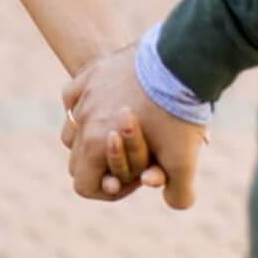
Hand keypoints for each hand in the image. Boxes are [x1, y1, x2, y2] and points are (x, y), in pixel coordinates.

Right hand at [61, 46, 205, 209]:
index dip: (109, 190)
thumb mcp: (184, 162)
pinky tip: (107, 105)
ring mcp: (86, 91)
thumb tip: (170, 199)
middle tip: (134, 158)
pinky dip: (84, 104)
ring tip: (120, 132)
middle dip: (101, 165)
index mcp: (95, 143)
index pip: (82, 185)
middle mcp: (83, 117)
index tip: (137, 179)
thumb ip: (178, 194)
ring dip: (90, 136)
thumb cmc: (178, 112)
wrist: (180, 58)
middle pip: (76, 158)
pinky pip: (74, 95)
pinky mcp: (93, 71)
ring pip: (72, 126)